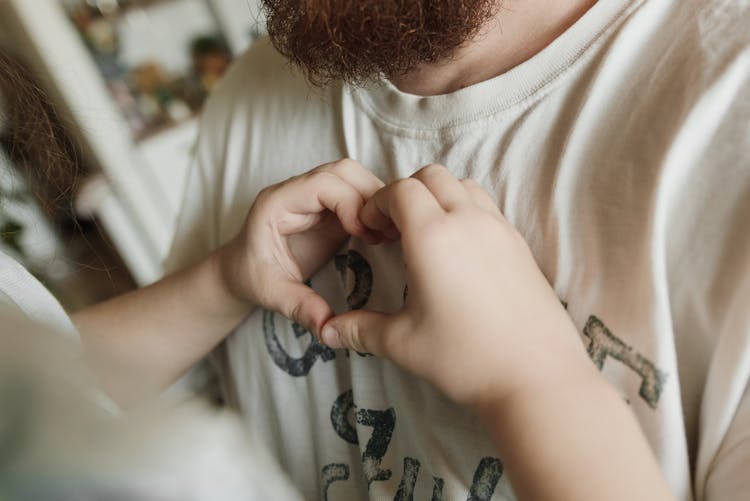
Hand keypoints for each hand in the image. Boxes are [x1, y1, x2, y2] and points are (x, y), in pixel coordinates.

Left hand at [218, 159, 383, 336]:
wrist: (240, 272)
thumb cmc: (250, 278)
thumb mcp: (272, 295)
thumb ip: (299, 307)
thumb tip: (328, 327)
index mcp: (277, 203)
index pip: (321, 183)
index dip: (349, 202)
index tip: (365, 232)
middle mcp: (296, 192)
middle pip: (343, 171)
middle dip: (370, 195)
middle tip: (384, 231)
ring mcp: (314, 197)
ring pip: (354, 177)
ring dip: (376, 199)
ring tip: (387, 232)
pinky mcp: (328, 207)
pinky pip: (357, 194)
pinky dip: (374, 208)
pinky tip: (383, 233)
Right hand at [320, 164, 589, 411]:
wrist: (536, 377)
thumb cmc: (466, 358)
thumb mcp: (403, 343)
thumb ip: (360, 329)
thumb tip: (328, 332)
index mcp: (433, 236)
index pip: (401, 190)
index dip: (379, 202)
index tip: (371, 228)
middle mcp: (468, 221)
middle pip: (433, 176)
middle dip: (407, 192)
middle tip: (395, 230)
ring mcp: (499, 229)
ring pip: (464, 185)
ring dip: (439, 196)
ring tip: (427, 235)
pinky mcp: (519, 244)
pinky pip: (487, 207)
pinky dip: (466, 210)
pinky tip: (458, 252)